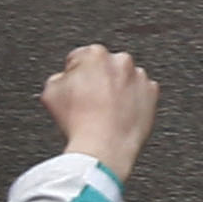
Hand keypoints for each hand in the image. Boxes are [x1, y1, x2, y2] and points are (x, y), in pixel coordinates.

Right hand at [41, 46, 155, 181]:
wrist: (104, 146)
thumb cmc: (78, 121)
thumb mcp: (51, 93)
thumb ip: (59, 77)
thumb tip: (65, 78)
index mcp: (94, 55)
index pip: (80, 59)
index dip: (74, 75)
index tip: (75, 87)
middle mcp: (120, 61)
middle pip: (105, 67)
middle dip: (98, 80)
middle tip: (90, 101)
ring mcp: (139, 76)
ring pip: (125, 79)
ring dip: (117, 89)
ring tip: (106, 111)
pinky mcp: (152, 92)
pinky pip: (141, 93)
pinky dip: (133, 100)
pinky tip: (120, 114)